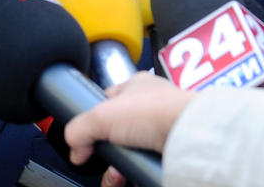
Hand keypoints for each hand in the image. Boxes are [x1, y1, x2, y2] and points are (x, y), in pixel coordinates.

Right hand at [64, 73, 193, 168]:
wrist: (190, 134)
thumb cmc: (156, 111)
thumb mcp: (101, 115)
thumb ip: (79, 127)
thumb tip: (73, 145)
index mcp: (135, 86)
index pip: (105, 102)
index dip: (93, 120)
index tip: (85, 138)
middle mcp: (151, 105)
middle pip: (118, 132)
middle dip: (107, 150)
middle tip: (103, 162)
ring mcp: (164, 128)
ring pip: (133, 151)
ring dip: (120, 167)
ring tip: (117, 177)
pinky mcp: (172, 149)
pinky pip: (148, 164)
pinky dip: (138, 172)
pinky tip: (133, 176)